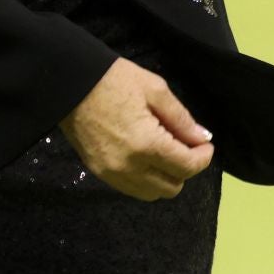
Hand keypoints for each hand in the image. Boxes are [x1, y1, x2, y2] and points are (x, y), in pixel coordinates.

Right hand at [59, 58, 213, 200]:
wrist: (68, 83)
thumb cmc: (114, 80)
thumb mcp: (155, 90)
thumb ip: (182, 119)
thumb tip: (202, 138)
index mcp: (146, 144)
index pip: (187, 167)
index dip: (203, 158)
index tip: (205, 145)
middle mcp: (130, 166)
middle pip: (173, 187)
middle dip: (185, 168)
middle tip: (183, 146)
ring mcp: (113, 174)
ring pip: (153, 194)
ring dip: (165, 177)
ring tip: (163, 152)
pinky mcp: (100, 174)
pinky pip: (133, 189)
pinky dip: (146, 179)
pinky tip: (144, 158)